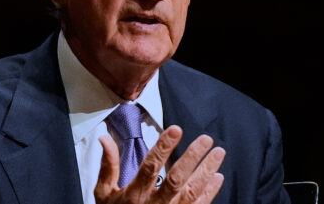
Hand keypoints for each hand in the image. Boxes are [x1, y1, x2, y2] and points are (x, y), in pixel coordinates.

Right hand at [95, 126, 225, 203]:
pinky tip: (217, 176)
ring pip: (191, 192)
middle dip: (192, 158)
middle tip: (206, 140)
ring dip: (206, 171)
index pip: (150, 166)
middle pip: (176, 179)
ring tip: (219, 152)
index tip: (175, 130)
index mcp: (135, 194)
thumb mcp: (104, 193)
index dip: (163, 147)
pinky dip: (209, 192)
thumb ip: (108, 166)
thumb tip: (105, 139)